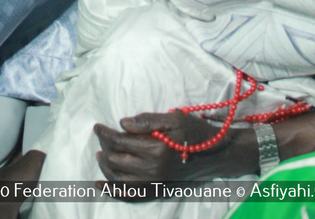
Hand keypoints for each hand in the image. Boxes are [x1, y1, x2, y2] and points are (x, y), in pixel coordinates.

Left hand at [94, 111, 256, 187]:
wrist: (217, 156)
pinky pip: (130, 196)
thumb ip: (147, 120)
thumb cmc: (197, 132)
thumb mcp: (174, 118)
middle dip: (104, 147)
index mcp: (156, 149)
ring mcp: (155, 184)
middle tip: (101, 136)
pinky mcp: (158, 191)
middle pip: (117, 160)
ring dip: (105, 168)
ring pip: (119, 180)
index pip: (120, 142)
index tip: (96, 127)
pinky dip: (112, 192)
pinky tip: (99, 186)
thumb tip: (123, 123)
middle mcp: (153, 171)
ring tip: (99, 155)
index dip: (105, 134)